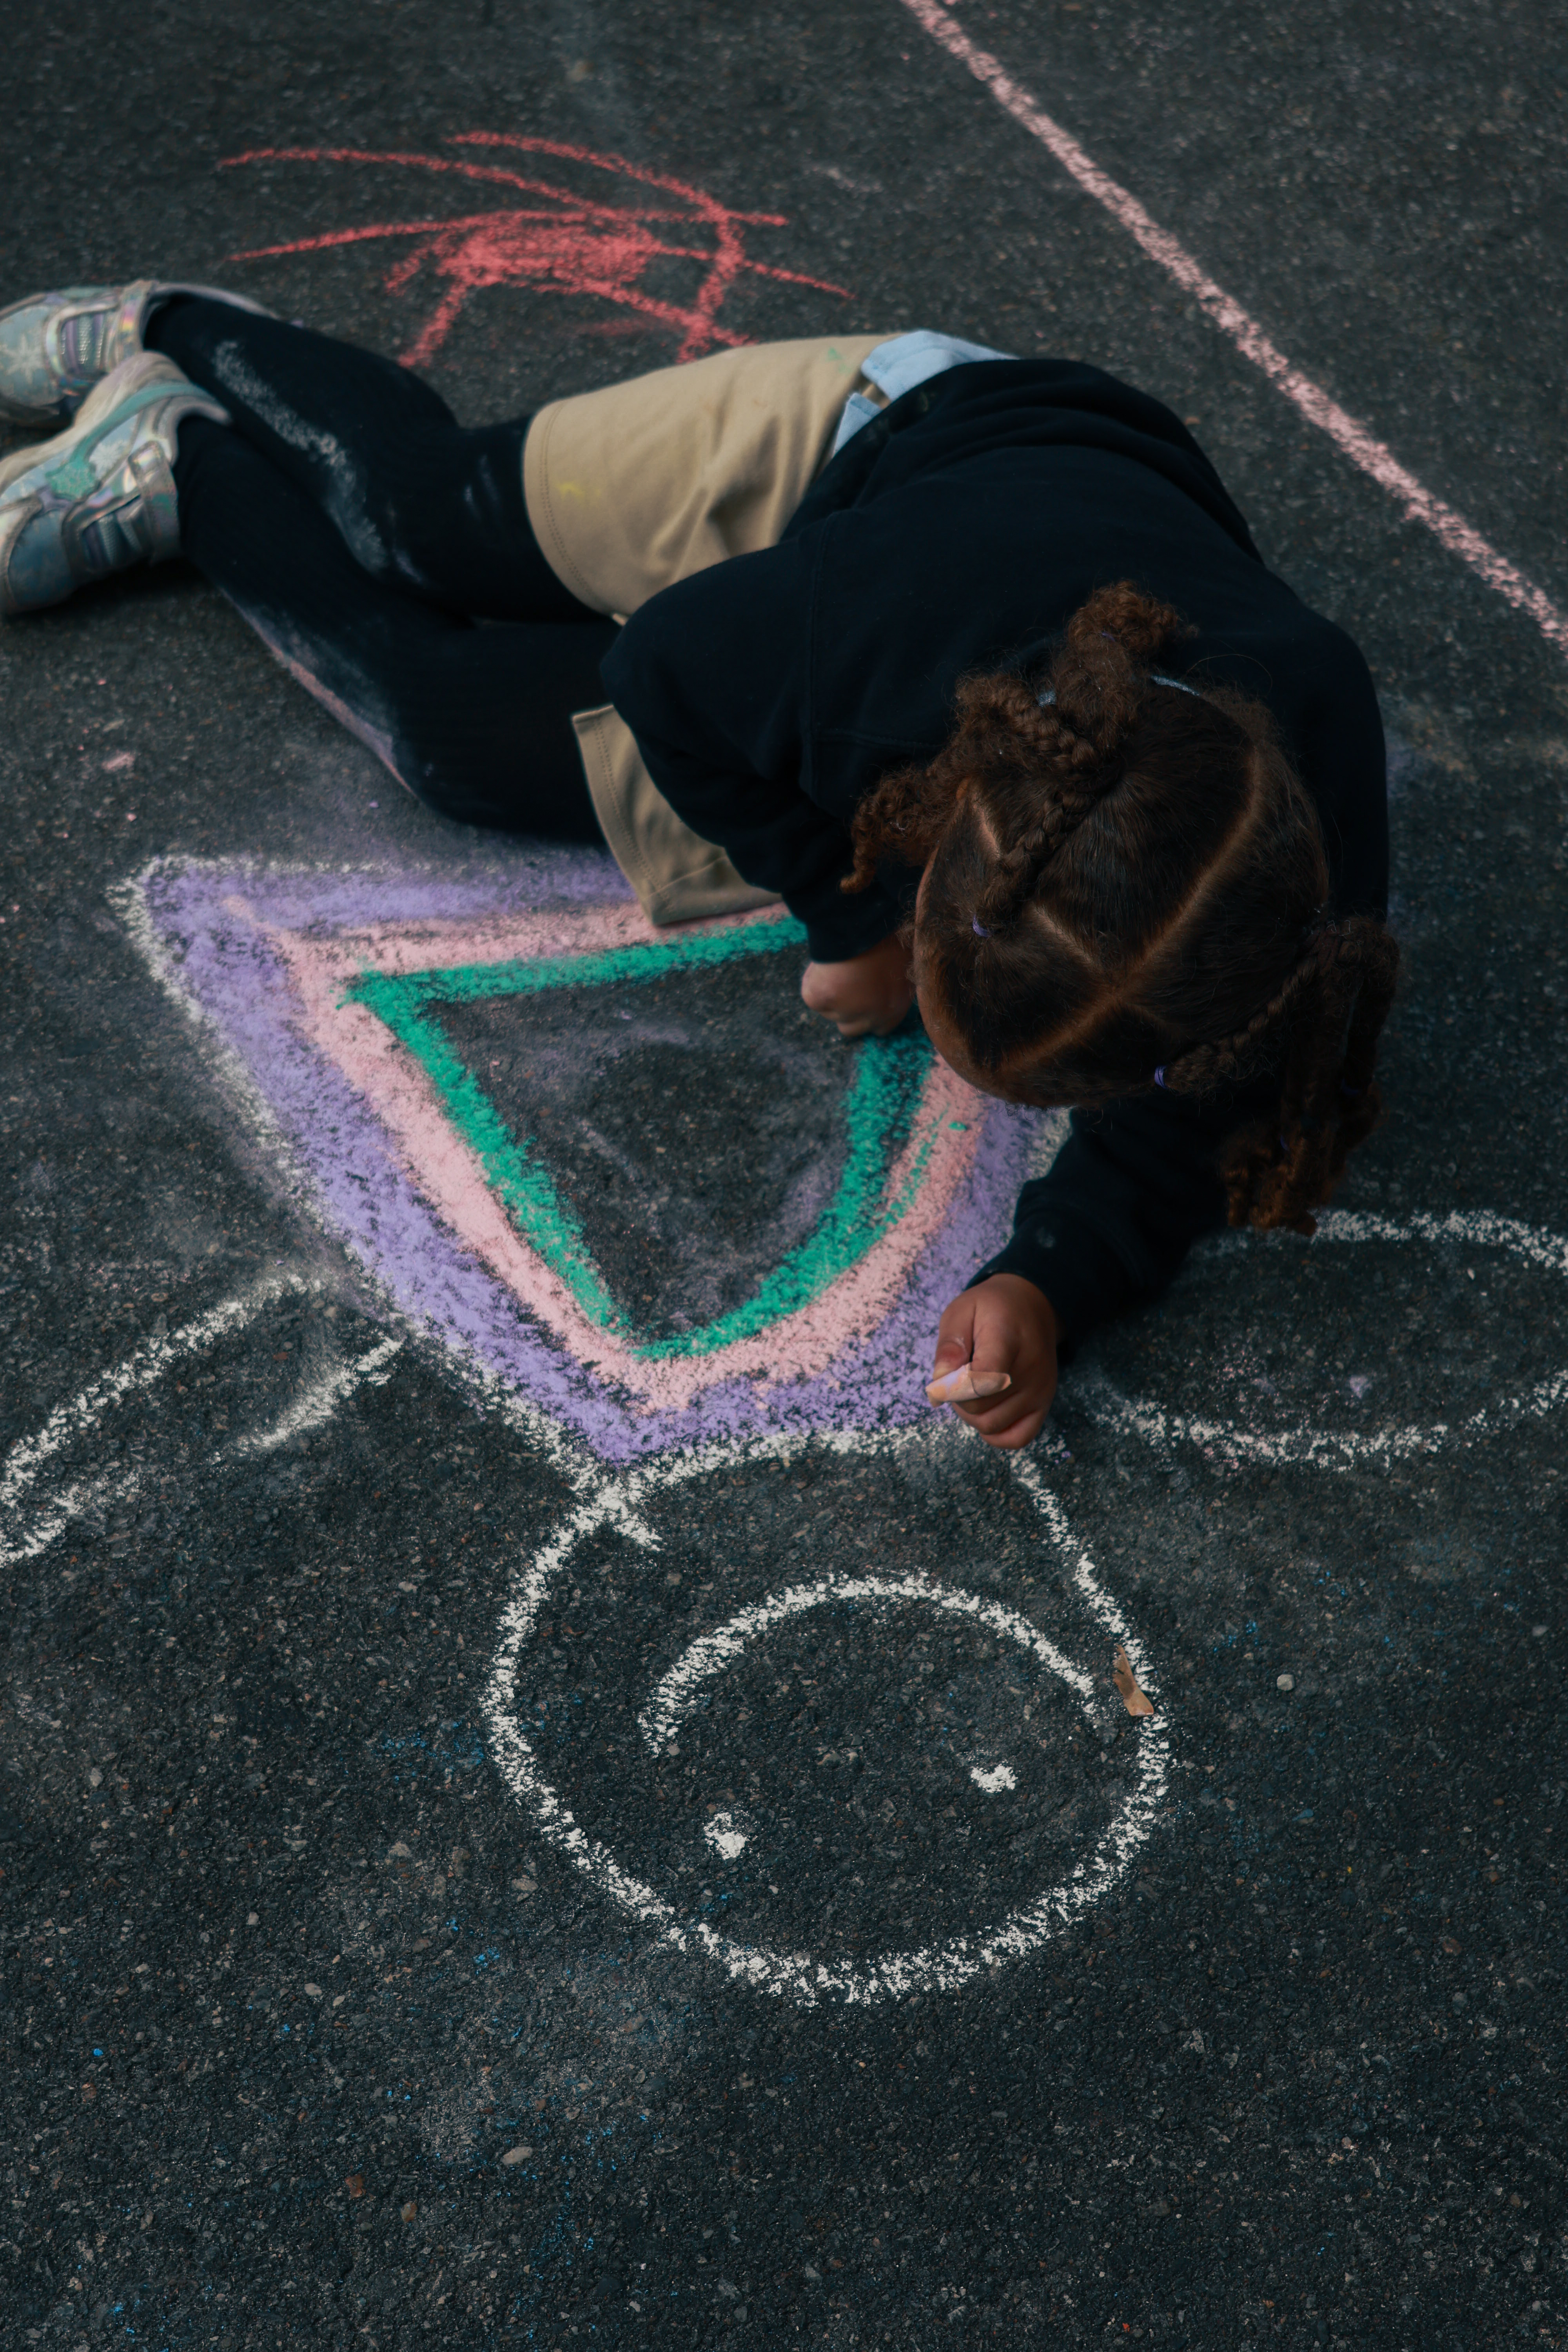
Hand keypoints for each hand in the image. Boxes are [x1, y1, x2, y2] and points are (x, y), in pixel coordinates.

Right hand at [800, 933, 913, 1038]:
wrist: (864, 921)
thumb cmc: (888, 933)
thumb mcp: (903, 961)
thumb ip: (894, 981)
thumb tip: (885, 981)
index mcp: (896, 1006)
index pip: (881, 1027)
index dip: (869, 1012)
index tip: (863, 995)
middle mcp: (872, 1016)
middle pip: (852, 1029)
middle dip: (846, 1011)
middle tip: (844, 983)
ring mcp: (846, 1011)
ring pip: (829, 1013)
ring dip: (829, 994)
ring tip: (836, 965)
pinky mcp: (821, 1001)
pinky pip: (811, 995)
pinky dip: (813, 980)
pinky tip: (824, 962)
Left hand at [926, 1274, 1060, 1449]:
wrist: (1032, 1306)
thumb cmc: (991, 1309)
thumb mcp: (961, 1311)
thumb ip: (949, 1345)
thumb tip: (941, 1382)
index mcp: (1006, 1339)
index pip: (981, 1382)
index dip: (954, 1387)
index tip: (946, 1375)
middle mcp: (1030, 1369)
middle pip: (978, 1408)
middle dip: (957, 1397)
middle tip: (959, 1374)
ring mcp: (1041, 1390)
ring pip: (990, 1426)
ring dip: (972, 1414)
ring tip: (973, 1388)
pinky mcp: (1045, 1404)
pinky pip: (1017, 1438)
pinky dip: (995, 1432)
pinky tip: (987, 1410)